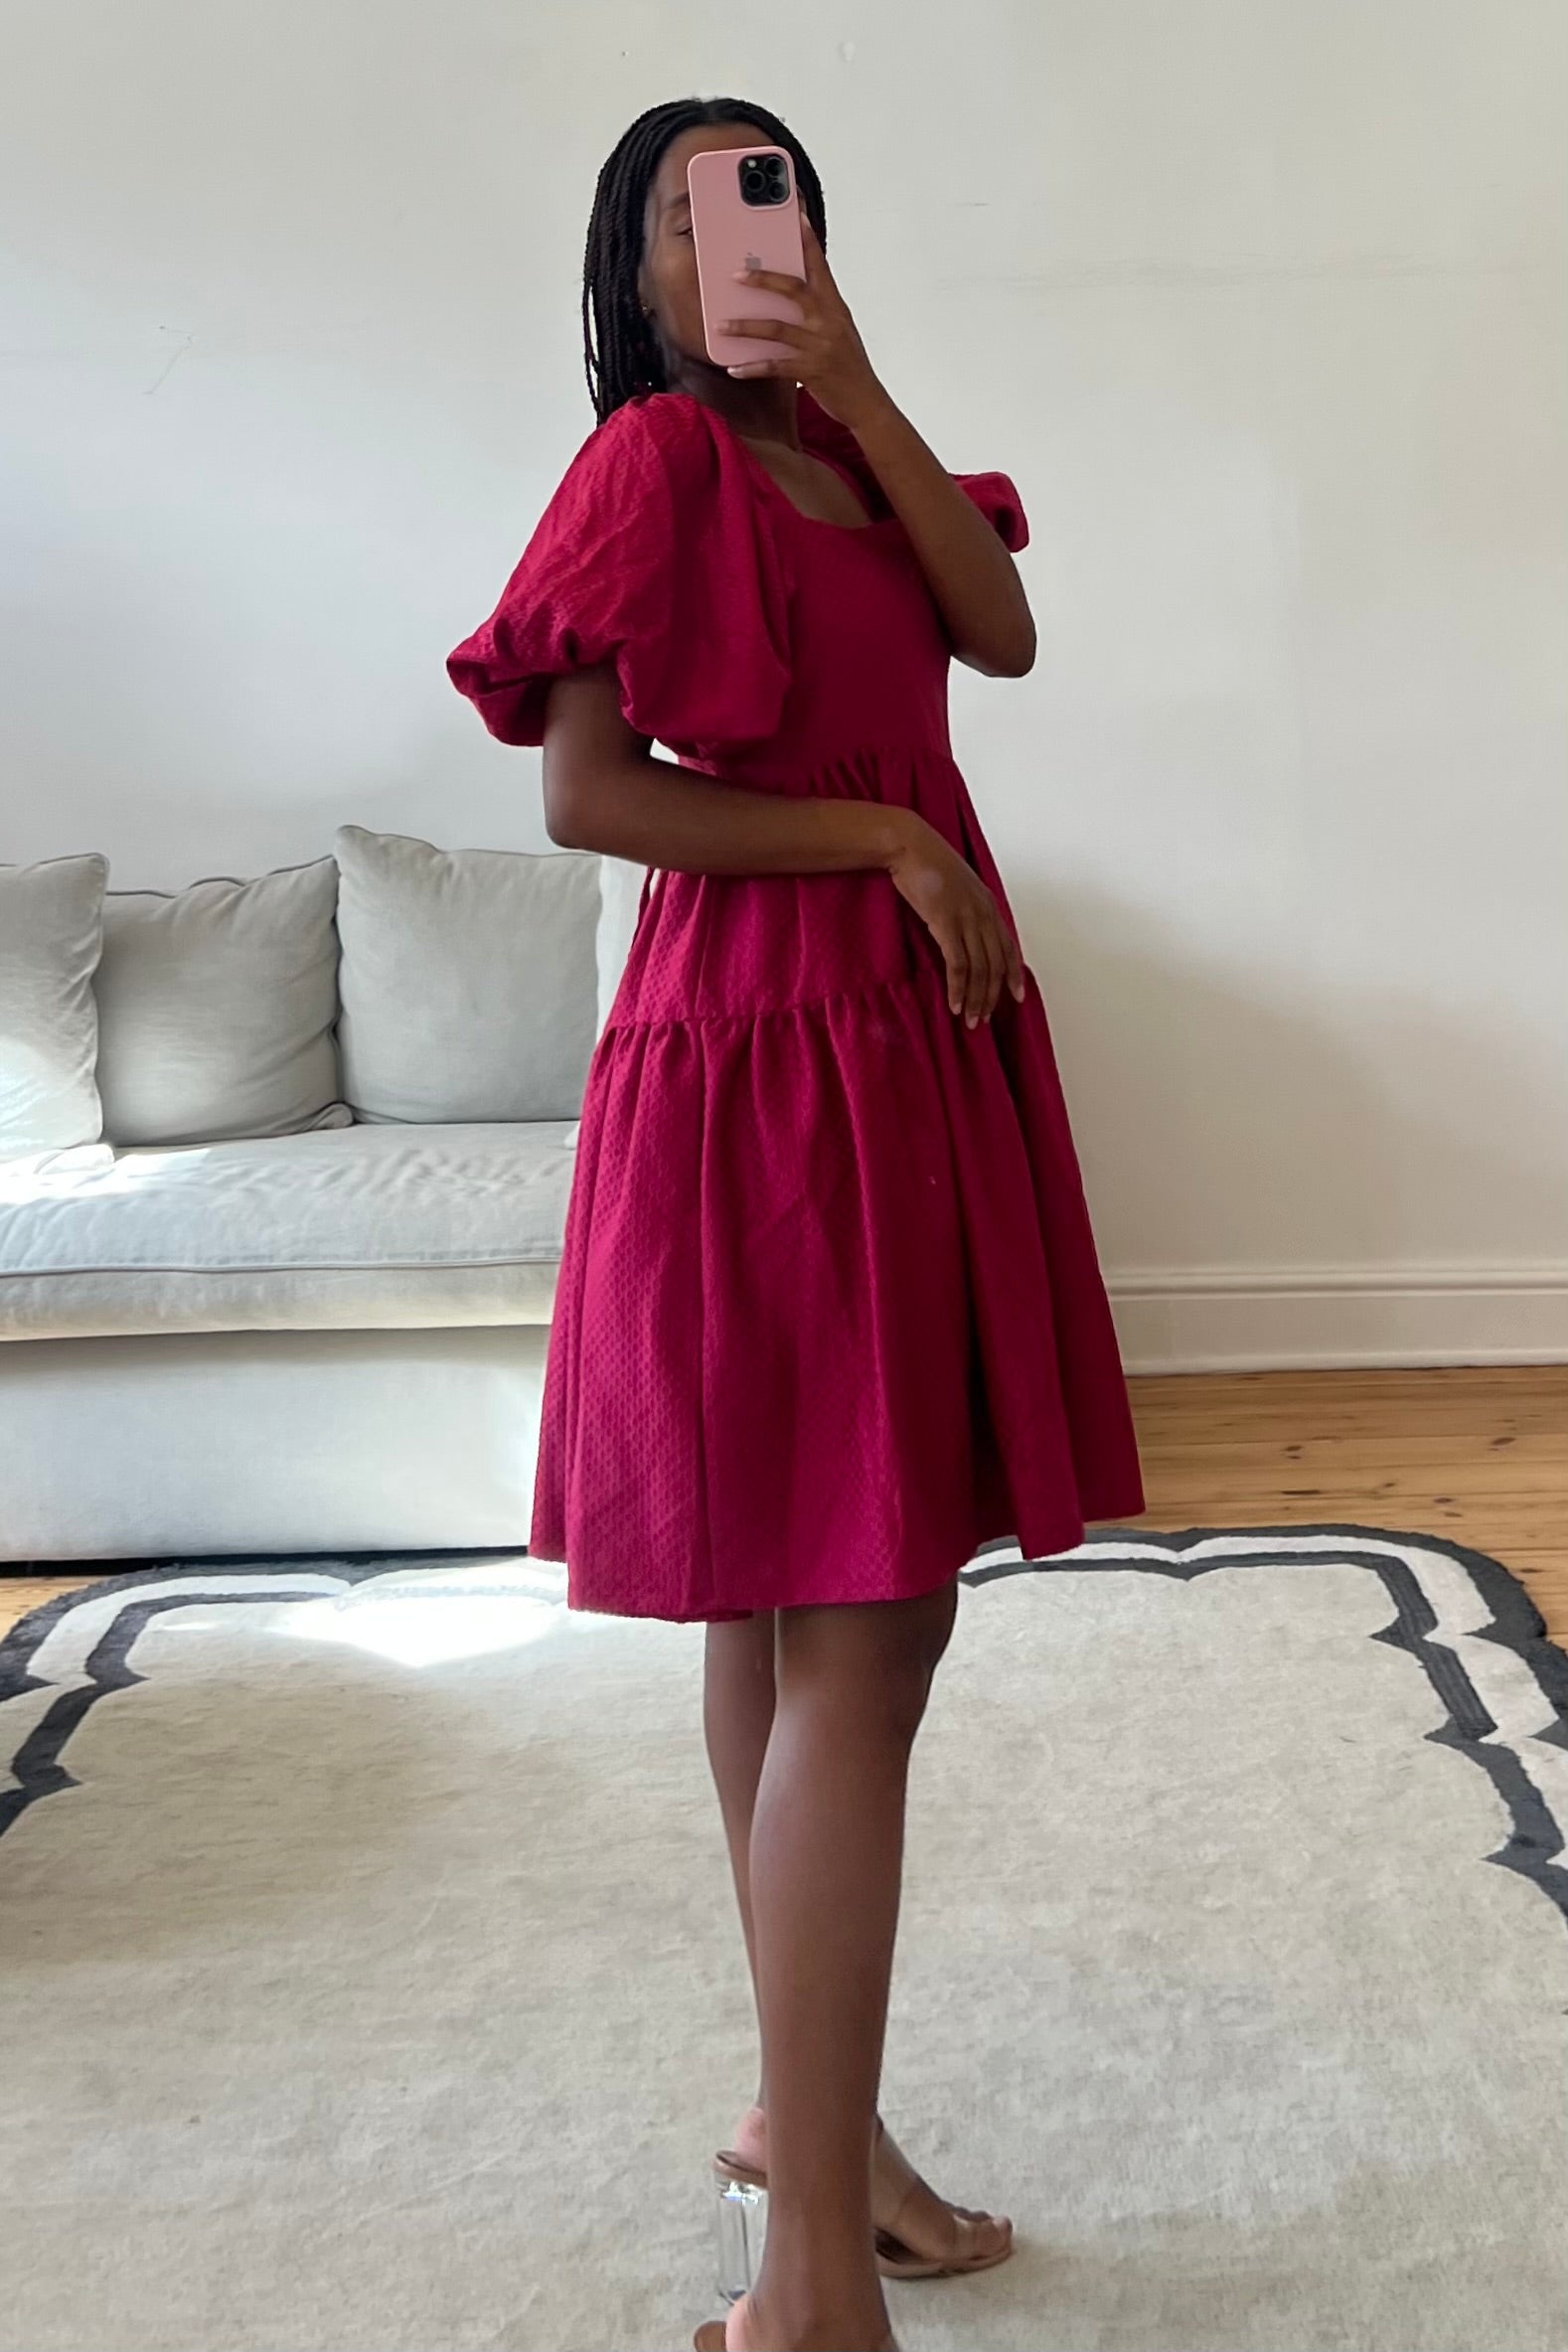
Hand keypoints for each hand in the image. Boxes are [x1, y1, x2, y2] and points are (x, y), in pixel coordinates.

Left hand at [720, 215, 887, 432]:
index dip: (807, 241)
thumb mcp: (838, 330)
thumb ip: (817, 310)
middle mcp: (828, 320)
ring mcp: (820, 346)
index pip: (820, 266)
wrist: (867, 402)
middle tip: (735, 275)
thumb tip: (788, 294)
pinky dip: (752, 368)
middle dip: (762, 279)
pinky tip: (734, 368)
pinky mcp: (811, 371)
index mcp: (835, 306)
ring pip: (776, 328)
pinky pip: (774, 366)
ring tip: (721, 326)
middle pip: (792, 289)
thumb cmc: (849, 365)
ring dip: (745, 327)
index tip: (796, 217)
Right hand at [885, 815, 1026, 1026]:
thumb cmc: (927, 863)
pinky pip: (958, 965)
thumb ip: (965, 907)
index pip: (1009, 948)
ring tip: (969, 1019)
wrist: (909, 845)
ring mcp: (966, 918)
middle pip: (995, 965)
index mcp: (988, 904)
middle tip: (982, 1018)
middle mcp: (983, 914)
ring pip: (979, 969)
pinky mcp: (945, 923)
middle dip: (991, 996)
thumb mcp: (956, 885)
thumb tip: (963, 931)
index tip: (1016, 997)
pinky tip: (954, 1004)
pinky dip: (958, 988)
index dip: (1014, 975)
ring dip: (975, 999)